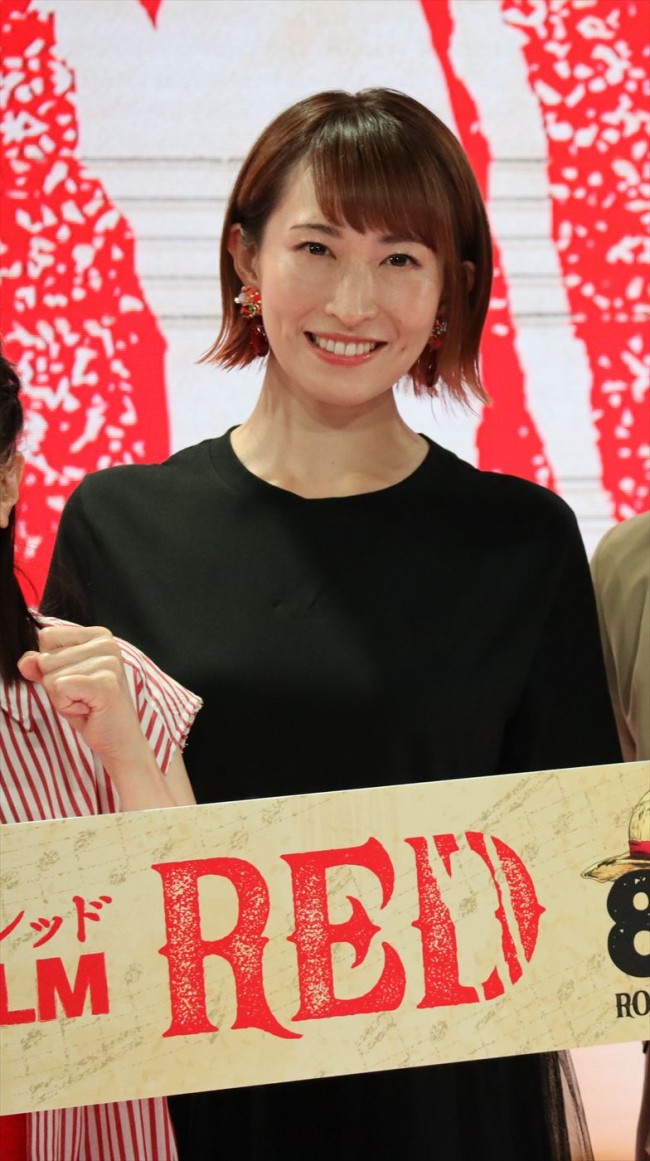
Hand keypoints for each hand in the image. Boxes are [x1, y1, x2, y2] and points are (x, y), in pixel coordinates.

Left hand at [18, 624, 147, 770]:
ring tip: (86, 703)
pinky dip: (66, 706)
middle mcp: (107, 643)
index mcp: (98, 635)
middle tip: (82, 696)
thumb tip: (26, 662)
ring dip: (61, 698)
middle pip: (46, 657)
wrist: (118, 740)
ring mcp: (108, 662)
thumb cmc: (91, 709)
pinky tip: (88, 709)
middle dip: (56, 684)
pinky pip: (59, 688)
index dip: (51, 665)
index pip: (47, 637)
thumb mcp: (60, 682)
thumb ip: (40, 667)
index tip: (75, 681)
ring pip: (51, 676)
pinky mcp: (105, 683)